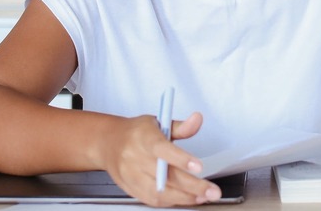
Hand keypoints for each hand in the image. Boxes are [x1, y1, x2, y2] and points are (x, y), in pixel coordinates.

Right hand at [98, 111, 221, 206]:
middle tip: (212, 191)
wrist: (108, 143)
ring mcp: (131, 176)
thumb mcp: (158, 122)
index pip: (163, 150)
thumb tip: (198, 119)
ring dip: (184, 197)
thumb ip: (181, 126)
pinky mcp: (130, 188)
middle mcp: (135, 158)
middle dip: (192, 186)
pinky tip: (185, 199)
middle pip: (165, 176)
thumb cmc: (137, 132)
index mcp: (144, 138)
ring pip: (159, 192)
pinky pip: (152, 200)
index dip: (181, 159)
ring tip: (203, 197)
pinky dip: (171, 201)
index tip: (199, 167)